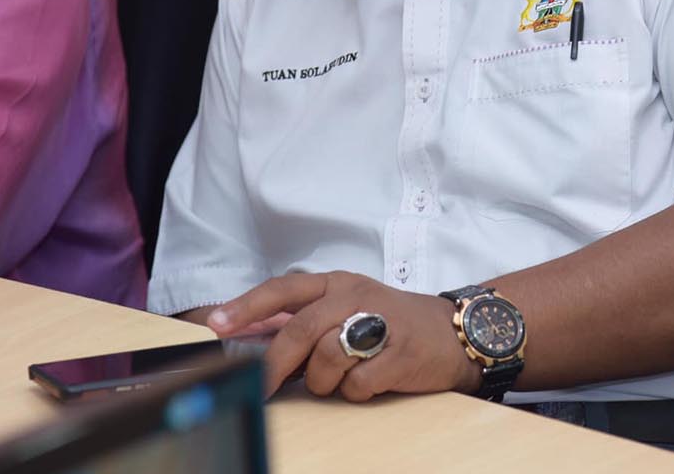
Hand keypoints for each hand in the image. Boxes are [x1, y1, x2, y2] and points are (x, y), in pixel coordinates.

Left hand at [208, 271, 480, 400]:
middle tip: (262, 388)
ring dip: (325, 382)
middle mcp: (356, 296)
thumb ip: (302, 318)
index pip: (284, 288)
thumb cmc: (392, 323)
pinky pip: (357, 383)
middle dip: (276, 364)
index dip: (248, 306)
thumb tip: (250, 332)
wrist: (455, 332)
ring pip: (326, 360)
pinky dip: (357, 391)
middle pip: (301, 330)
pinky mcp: (400, 354)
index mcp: (338, 283)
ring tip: (343, 378)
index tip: (217, 324)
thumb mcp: (347, 308)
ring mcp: (381, 323)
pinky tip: (372, 381)